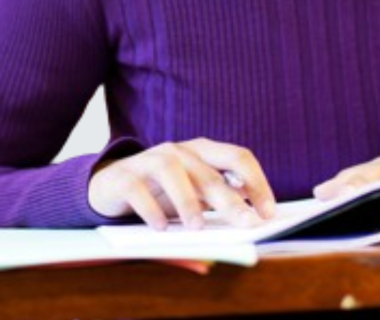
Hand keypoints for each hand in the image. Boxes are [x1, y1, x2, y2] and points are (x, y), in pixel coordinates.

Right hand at [88, 138, 276, 229]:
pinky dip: (150, 208)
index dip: (257, 182)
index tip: (269, 212)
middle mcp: (179, 151)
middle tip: (246, 224)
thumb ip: (213, 204)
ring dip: (187, 200)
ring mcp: (149, 160)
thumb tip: (241, 228)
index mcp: (202, 151)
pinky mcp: (124, 176)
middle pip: (209, 172)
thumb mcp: (190, 196)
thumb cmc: (161, 192)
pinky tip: (160, 228)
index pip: (237, 157)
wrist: (110, 184)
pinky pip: (138, 189)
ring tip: (197, 227)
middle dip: (230, 200)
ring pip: (172, 172)